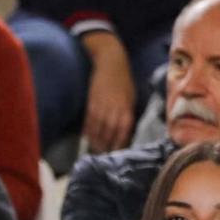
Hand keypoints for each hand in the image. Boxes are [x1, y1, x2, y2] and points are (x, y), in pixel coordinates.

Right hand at [79, 32, 135, 153]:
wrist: (110, 62)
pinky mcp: (91, 103)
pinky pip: (89, 121)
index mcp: (126, 108)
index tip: (118, 153)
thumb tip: (125, 130)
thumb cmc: (123, 80)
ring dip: (96, 142)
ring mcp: (101, 107)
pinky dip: (88, 131)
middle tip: (105, 157)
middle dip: (107, 146)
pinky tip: (88, 137)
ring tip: (95, 150)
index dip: (120, 144)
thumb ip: (127, 113)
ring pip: (97, 130)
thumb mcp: (131, 97)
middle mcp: (114, 109)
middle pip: (109, 134)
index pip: (123, 132)